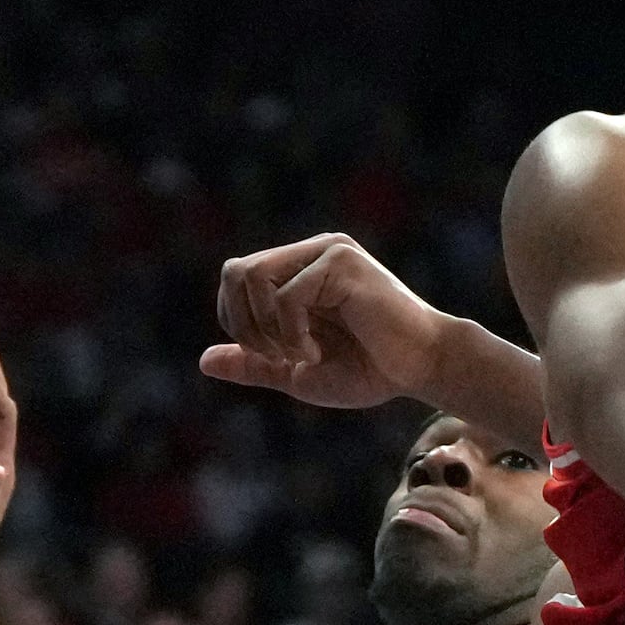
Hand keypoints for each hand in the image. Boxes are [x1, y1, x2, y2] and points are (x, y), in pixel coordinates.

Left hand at [200, 234, 456, 410]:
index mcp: (298, 270)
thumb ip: (253, 363)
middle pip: (235, 271)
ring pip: (254, 277)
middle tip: (276, 356)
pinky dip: (291, 334)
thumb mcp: (297, 371)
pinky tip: (316, 351)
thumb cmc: (368, 370)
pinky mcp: (342, 263)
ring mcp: (327, 252)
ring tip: (298, 353)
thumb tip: (203, 361)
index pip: (236, 277)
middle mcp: (311, 253)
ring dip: (264, 328)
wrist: (420, 370)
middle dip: (242, 324)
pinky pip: (287, 295)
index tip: (269, 356)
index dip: (236, 321)